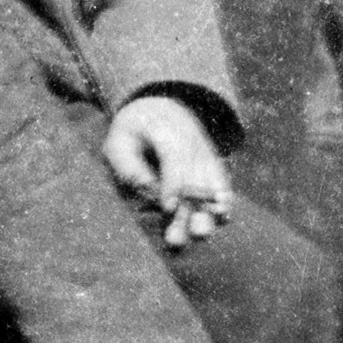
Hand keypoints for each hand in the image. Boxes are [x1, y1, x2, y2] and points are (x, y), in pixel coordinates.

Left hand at [102, 96, 232, 252]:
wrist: (160, 106)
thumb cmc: (132, 131)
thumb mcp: (118, 142)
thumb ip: (128, 166)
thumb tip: (148, 190)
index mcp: (165, 127)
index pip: (175, 154)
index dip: (173, 181)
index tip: (167, 207)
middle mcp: (192, 137)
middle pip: (195, 174)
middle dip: (188, 207)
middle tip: (179, 235)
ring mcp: (206, 149)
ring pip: (212, 179)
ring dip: (207, 209)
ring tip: (203, 233)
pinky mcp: (213, 160)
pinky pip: (222, 178)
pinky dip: (224, 197)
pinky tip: (223, 217)